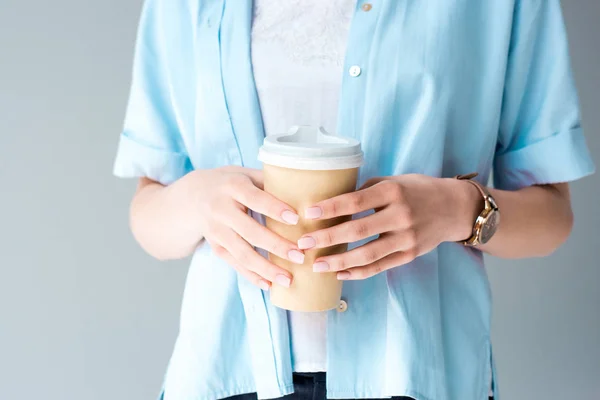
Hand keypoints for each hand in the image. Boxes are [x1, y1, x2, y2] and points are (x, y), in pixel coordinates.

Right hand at [181, 166, 304, 289]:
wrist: (192, 196)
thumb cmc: (231, 183)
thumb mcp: (246, 174)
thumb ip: (270, 182)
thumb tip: (305, 189)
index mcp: (232, 186)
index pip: (255, 199)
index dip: (274, 209)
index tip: (296, 219)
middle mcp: (221, 209)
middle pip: (250, 231)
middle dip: (277, 246)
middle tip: (301, 256)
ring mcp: (216, 230)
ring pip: (241, 253)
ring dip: (266, 268)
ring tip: (289, 279)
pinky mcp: (215, 246)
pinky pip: (234, 264)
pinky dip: (251, 276)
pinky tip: (269, 285)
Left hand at [297, 174, 478, 279]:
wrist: (454, 208)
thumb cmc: (417, 190)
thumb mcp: (394, 181)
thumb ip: (367, 191)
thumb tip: (333, 202)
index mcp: (393, 192)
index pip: (355, 200)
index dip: (330, 208)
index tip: (307, 213)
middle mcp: (401, 215)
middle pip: (358, 229)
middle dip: (327, 238)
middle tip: (302, 243)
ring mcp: (407, 238)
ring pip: (368, 254)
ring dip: (339, 262)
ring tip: (317, 265)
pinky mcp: (410, 255)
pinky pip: (380, 266)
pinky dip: (359, 272)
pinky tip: (340, 274)